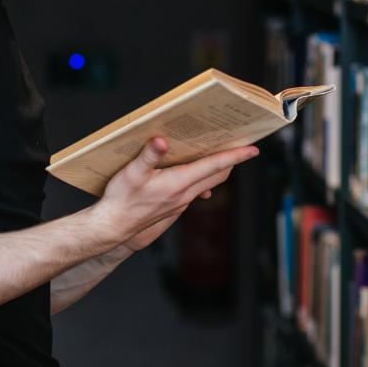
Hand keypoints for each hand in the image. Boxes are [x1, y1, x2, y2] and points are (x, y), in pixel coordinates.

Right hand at [92, 137, 255, 247]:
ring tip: (220, 153)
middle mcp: (185, 194)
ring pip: (209, 183)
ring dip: (218, 169)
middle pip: (218, 175)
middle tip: (241, 145)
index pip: (214, 166)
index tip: (253, 149)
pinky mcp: (175, 206)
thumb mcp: (132, 172)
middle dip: (232, 160)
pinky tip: (194, 173)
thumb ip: (149, 155)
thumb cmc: (121, 199)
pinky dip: (204, 179)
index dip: (235, 156)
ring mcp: (181, 202)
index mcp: (178, 182)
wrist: (114, 225)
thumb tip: (162, 141)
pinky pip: (198, 190)